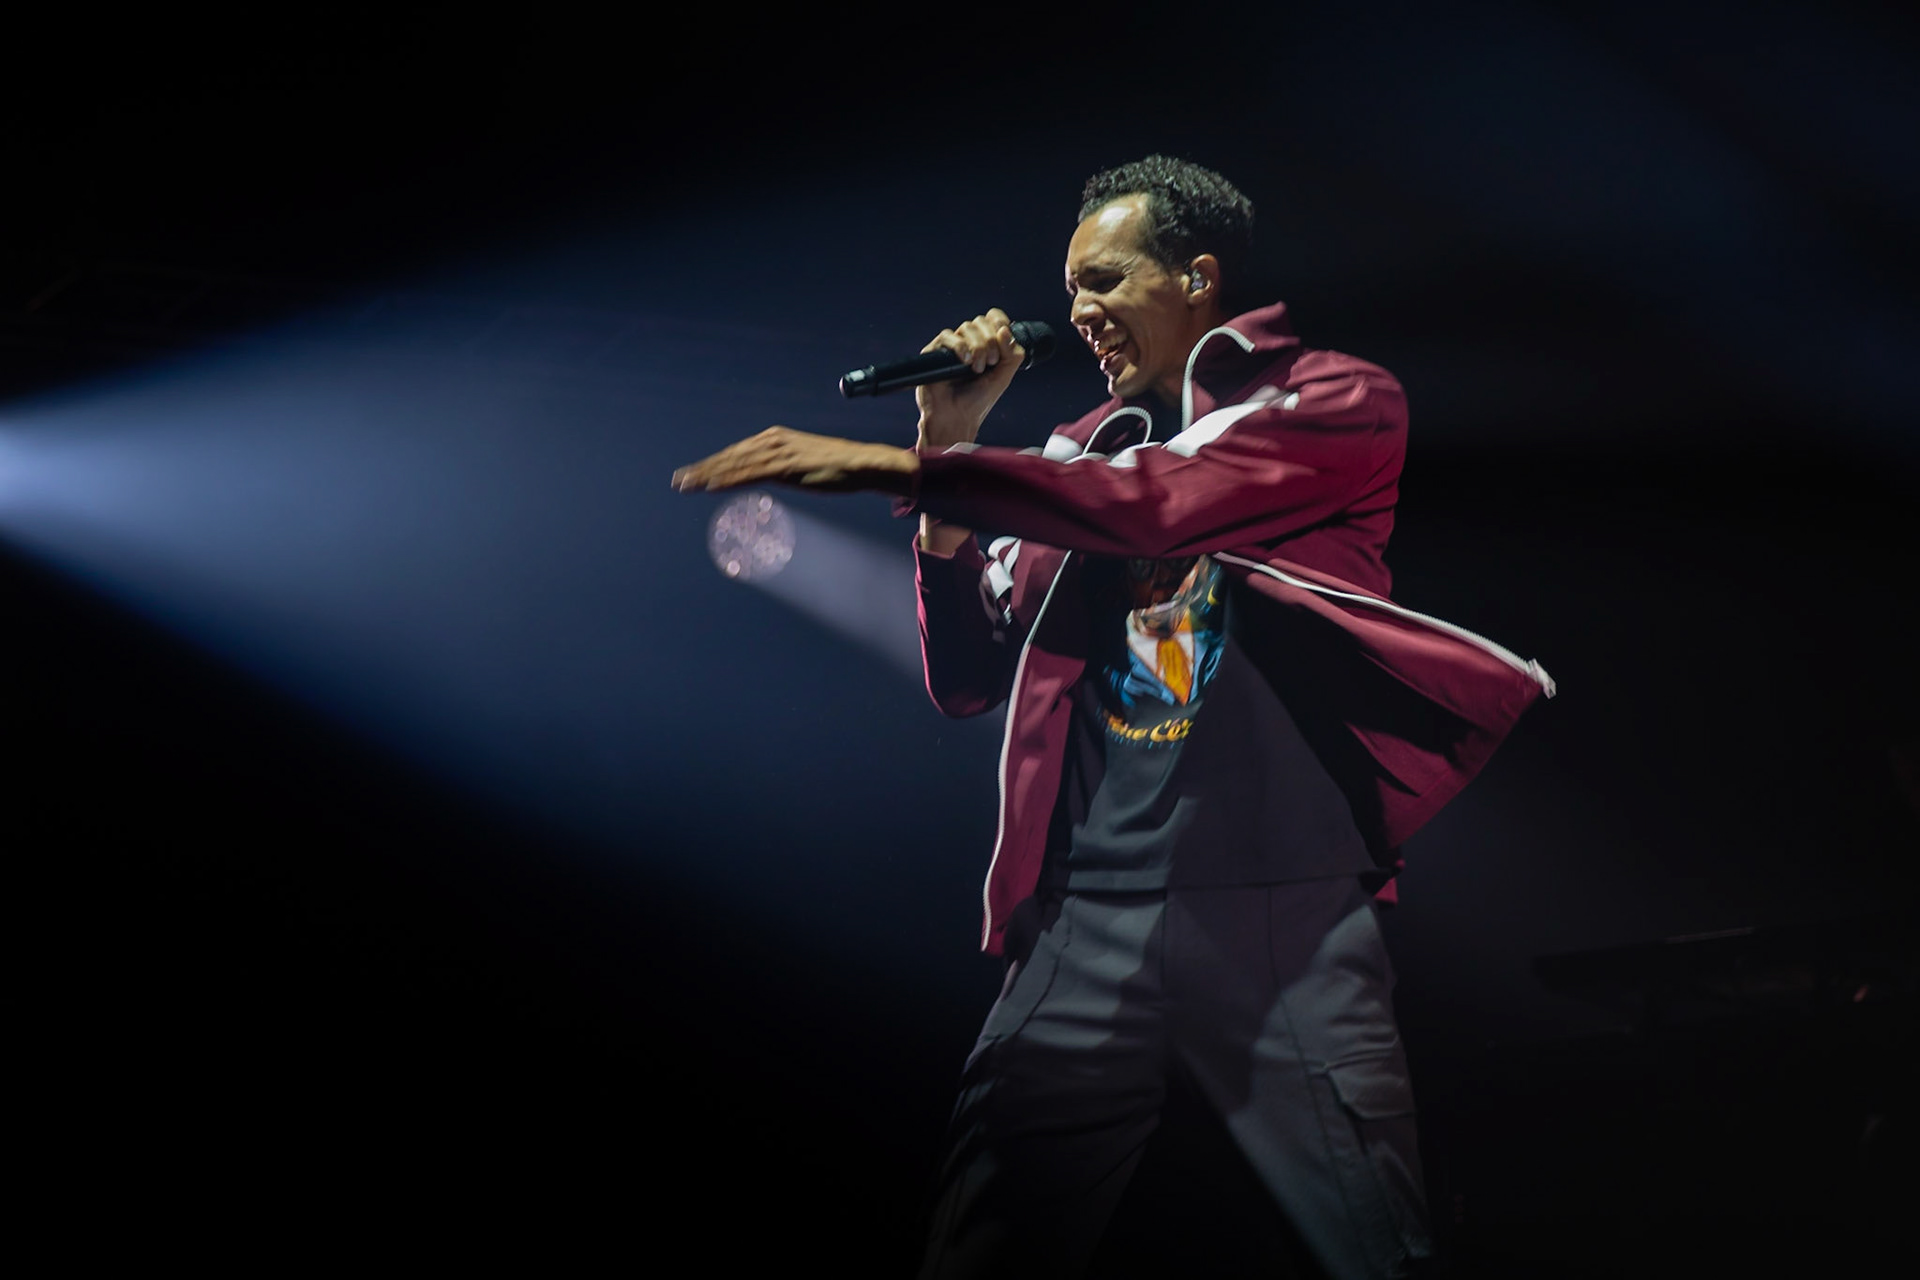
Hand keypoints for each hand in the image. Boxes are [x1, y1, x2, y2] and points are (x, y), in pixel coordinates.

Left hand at [671, 426, 918, 495]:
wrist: (861, 463)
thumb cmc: (835, 467)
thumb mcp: (801, 463)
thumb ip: (780, 468)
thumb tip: (766, 478)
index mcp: (774, 438)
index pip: (736, 452)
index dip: (712, 463)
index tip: (691, 475)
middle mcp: (772, 441)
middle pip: (730, 456)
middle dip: (702, 469)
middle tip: (678, 481)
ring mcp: (778, 453)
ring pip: (735, 465)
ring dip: (708, 476)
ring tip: (686, 485)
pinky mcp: (786, 466)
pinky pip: (751, 474)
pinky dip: (728, 480)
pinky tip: (711, 486)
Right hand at [915, 307, 1024, 449]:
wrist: (956, 418)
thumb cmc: (978, 401)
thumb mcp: (1004, 377)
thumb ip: (1012, 354)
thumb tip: (1004, 329)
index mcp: (986, 345)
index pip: (992, 319)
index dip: (999, 321)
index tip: (1004, 335)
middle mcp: (968, 343)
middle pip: (981, 322)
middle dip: (990, 341)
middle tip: (991, 362)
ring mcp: (951, 347)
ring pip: (966, 327)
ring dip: (977, 347)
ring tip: (976, 369)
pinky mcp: (935, 352)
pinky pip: (948, 336)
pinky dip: (960, 347)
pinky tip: (965, 362)